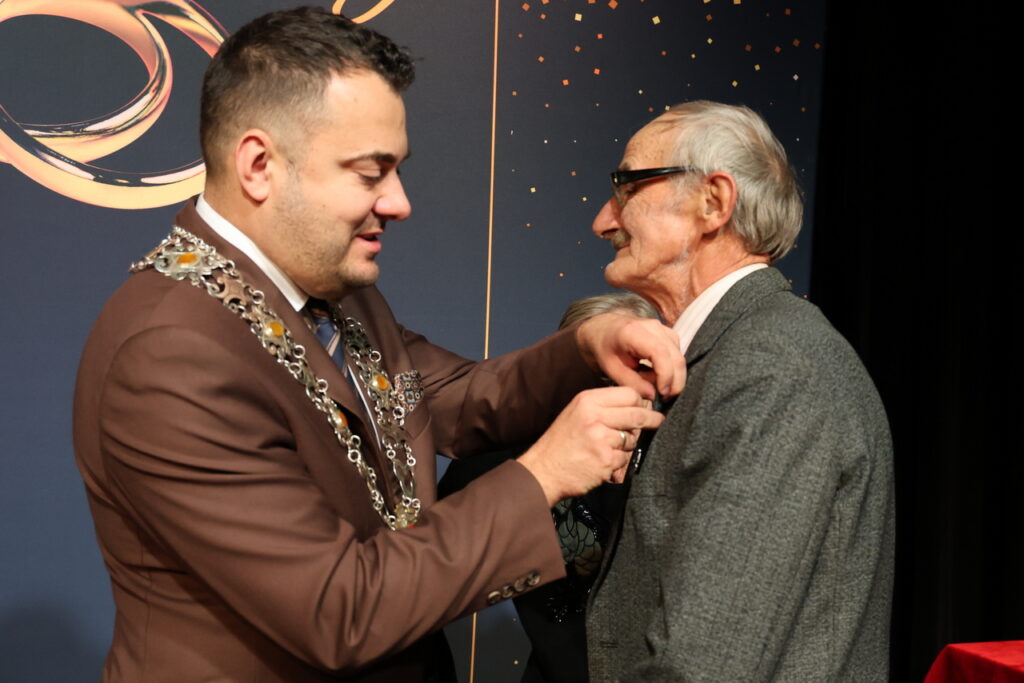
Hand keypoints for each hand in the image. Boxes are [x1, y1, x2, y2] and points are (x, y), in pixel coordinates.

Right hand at [518, 386, 664, 505]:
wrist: (543, 471)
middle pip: (637, 414)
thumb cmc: (560, 443)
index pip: (628, 393)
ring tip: (608, 449)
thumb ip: (601, 406)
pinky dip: (619, 462)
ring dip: (628, 445)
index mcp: (587, 400)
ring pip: (633, 438)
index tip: (646, 407)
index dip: (640, 401)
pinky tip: (602, 462)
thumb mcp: (576, 413)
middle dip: (652, 420)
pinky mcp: (606, 460)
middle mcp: (595, 416)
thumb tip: (635, 405)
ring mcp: (601, 438)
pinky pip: (626, 458)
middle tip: (658, 422)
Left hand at [575, 313, 685, 399]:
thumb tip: (653, 395)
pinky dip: (670, 369)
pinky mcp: (668, 334)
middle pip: (676, 357)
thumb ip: (632, 383)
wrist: (604, 329)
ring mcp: (663, 329)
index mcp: (634, 332)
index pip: (660, 354)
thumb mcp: (612, 369)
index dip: (666, 376)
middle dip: (674, 382)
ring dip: (671, 376)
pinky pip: (677, 355)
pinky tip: (654, 373)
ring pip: (679, 358)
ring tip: (650, 382)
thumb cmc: (605, 348)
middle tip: (662, 398)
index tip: (662, 393)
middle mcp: (653, 327)